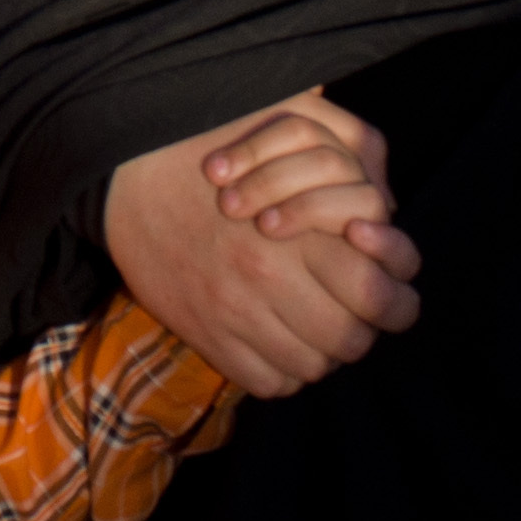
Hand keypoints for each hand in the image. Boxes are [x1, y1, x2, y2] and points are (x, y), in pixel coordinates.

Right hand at [103, 91, 419, 398]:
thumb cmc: (214, 151)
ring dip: (321, 353)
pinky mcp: (205, 335)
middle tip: (352, 314)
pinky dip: (282, 372)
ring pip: (312, 366)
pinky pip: (268, 383)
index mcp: (298, 231)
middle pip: (349, 339)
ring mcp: (234, 313)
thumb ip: (347, 166)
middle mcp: (269, 277)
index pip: (376, 294)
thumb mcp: (288, 138)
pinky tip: (278, 344)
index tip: (390, 293)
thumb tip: (386, 211)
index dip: (395, 301)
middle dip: (360, 331)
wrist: (126, 177)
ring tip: (312, 327)